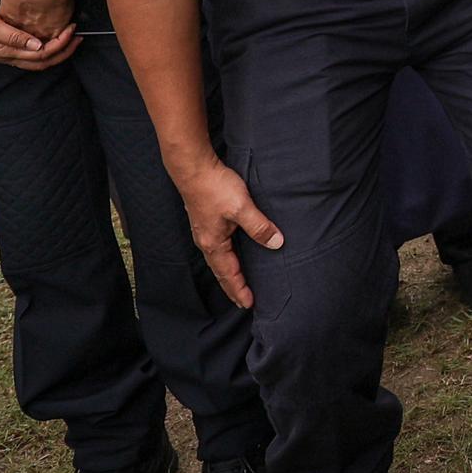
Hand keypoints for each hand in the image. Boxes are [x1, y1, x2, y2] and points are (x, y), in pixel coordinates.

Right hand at [0, 1, 78, 69]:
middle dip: (62, 51)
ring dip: (53, 50)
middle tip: (78, 37)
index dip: (60, 46)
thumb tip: (37, 47)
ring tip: (68, 38)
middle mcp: (4, 56)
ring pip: (33, 59)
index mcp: (3, 52)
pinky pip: (24, 52)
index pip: (40, 56)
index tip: (72, 31)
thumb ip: (12, 36)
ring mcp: (0, 53)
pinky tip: (45, 37)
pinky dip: (40, 47)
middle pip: (40, 62)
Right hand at [173, 158, 283, 308]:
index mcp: (214, 244)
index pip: (229, 274)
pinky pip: (218, 247)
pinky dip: (226, 257)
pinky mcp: (206, 221)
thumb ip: (260, 227)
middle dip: (233, 287)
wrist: (194, 168)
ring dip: (229, 273)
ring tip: (238, 281)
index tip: (249, 304)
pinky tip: (232, 252)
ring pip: (219, 259)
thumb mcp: (242, 208)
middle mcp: (206, 242)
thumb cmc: (215, 188)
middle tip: (243, 301)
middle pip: (221, 271)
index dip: (240, 289)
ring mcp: (204, 231)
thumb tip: (277, 243)